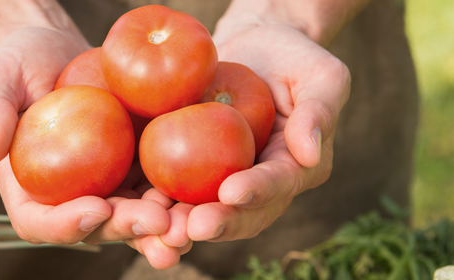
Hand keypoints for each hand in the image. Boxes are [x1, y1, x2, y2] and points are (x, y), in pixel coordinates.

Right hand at [0, 27, 178, 252]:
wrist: (57, 50)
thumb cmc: (16, 63)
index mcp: (28, 190)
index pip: (40, 222)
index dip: (66, 224)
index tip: (95, 208)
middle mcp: (68, 198)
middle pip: (96, 228)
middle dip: (127, 231)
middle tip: (157, 223)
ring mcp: (105, 186)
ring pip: (134, 218)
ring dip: (163, 227)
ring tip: (190, 225)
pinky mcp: (135, 169)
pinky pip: (159, 187)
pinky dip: (182, 197)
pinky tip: (209, 195)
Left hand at [139, 22, 350, 266]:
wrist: (250, 49)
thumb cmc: (292, 57)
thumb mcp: (320, 74)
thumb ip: (319, 110)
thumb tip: (310, 152)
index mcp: (296, 168)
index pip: (278, 183)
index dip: (256, 191)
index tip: (232, 191)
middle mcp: (260, 187)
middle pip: (240, 214)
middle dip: (217, 222)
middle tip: (191, 228)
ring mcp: (223, 182)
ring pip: (204, 212)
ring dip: (182, 225)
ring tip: (161, 231)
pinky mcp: (190, 173)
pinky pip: (172, 191)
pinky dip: (155, 203)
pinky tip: (134, 207)